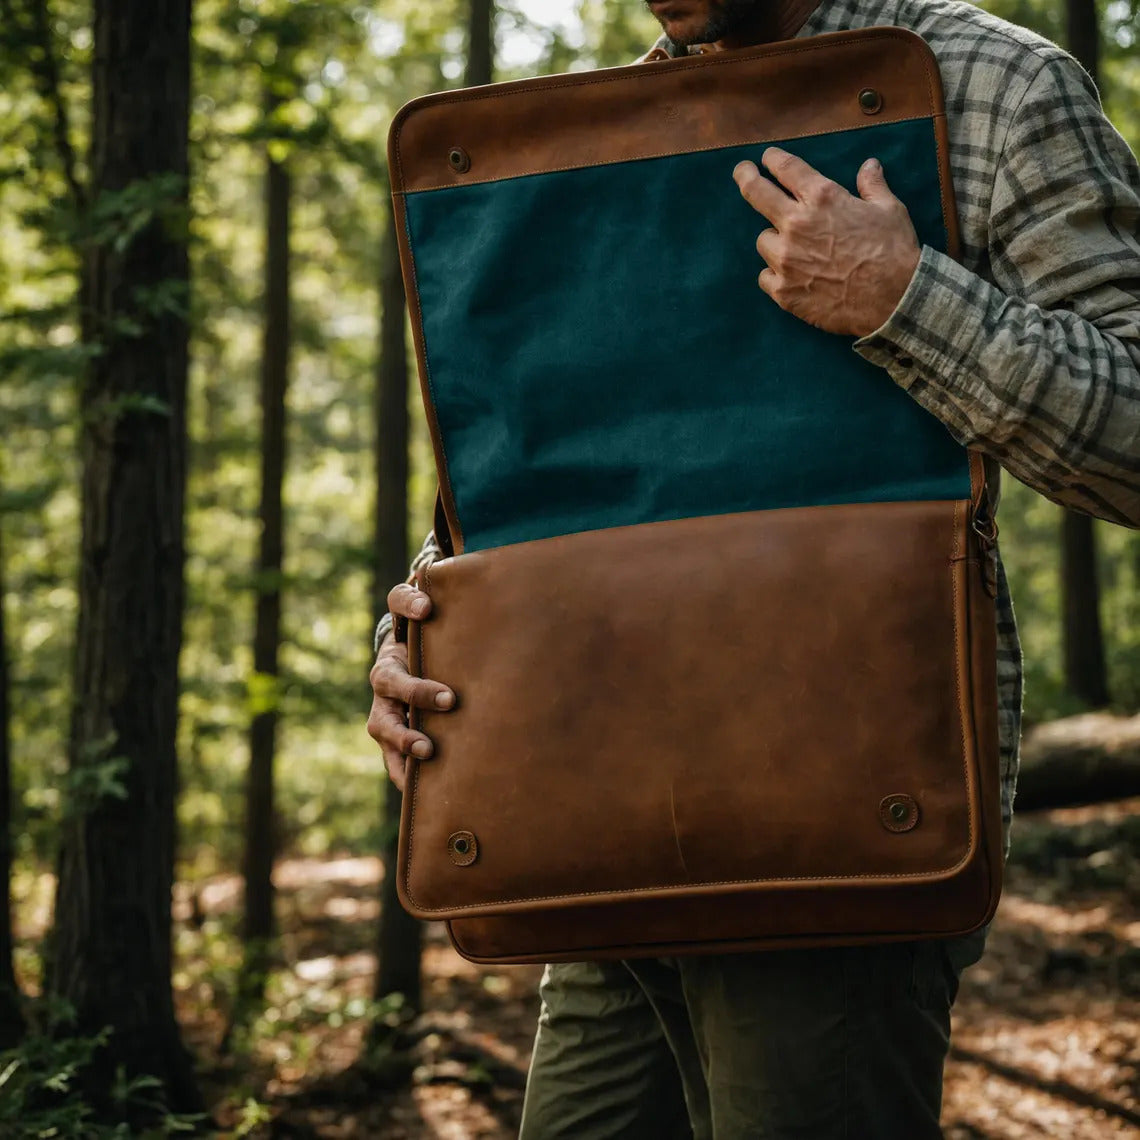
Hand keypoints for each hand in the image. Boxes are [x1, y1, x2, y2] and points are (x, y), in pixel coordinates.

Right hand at [367, 583, 455, 791]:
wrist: (424, 663)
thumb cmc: (445, 638)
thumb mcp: (453, 617)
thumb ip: (464, 601)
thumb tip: (475, 576)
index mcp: (402, 628)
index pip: (398, 603)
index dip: (408, 604)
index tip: (428, 607)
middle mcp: (388, 666)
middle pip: (390, 677)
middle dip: (417, 690)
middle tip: (449, 699)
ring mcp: (385, 703)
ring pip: (382, 721)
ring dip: (402, 738)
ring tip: (427, 752)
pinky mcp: (392, 731)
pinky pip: (389, 756)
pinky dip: (401, 771)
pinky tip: (418, 788)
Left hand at [733, 148, 920, 337]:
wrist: (894, 300)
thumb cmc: (894, 252)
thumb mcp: (889, 210)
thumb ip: (872, 185)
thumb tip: (869, 165)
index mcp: (823, 198)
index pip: (786, 168)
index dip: (772, 159)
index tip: (766, 157)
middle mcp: (797, 224)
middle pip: (756, 193)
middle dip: (745, 176)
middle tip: (742, 171)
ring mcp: (786, 259)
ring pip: (763, 240)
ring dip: (775, 240)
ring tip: (797, 250)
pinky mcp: (782, 291)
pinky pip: (765, 276)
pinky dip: (775, 275)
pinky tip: (793, 277)